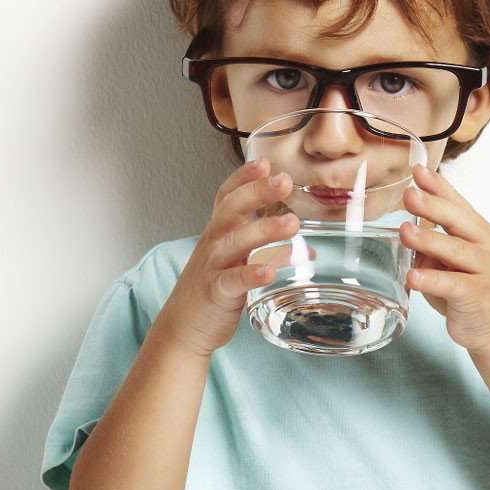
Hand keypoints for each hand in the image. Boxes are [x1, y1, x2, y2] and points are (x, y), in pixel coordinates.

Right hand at [158, 158, 299, 356]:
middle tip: (284, 181)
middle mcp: (214, 243)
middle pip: (232, 210)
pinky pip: (232, 281)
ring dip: (264, 230)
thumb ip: (268, 250)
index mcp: (219, 232)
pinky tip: (269, 273)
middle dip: (257, 192)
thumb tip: (307, 249)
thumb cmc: (213, 289)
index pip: (228, 196)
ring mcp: (213, 267)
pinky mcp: (215, 293)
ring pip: (235, 242)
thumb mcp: (237, 261)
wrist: (182, 327)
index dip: (244, 177)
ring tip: (292, 223)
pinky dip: (250, 275)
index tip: (265, 162)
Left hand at [399, 164, 489, 353]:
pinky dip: (432, 279)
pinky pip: (453, 284)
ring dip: (428, 240)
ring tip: (405, 232)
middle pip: (459, 221)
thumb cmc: (467, 289)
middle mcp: (486, 246)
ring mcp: (485, 270)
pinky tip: (412, 276)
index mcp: (479, 232)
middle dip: (433, 206)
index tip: (418, 171)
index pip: (458, 204)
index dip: (439, 186)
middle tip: (409, 195)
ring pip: (456, 250)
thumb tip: (406, 231)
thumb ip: (431, 246)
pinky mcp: (478, 295)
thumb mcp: (448, 262)